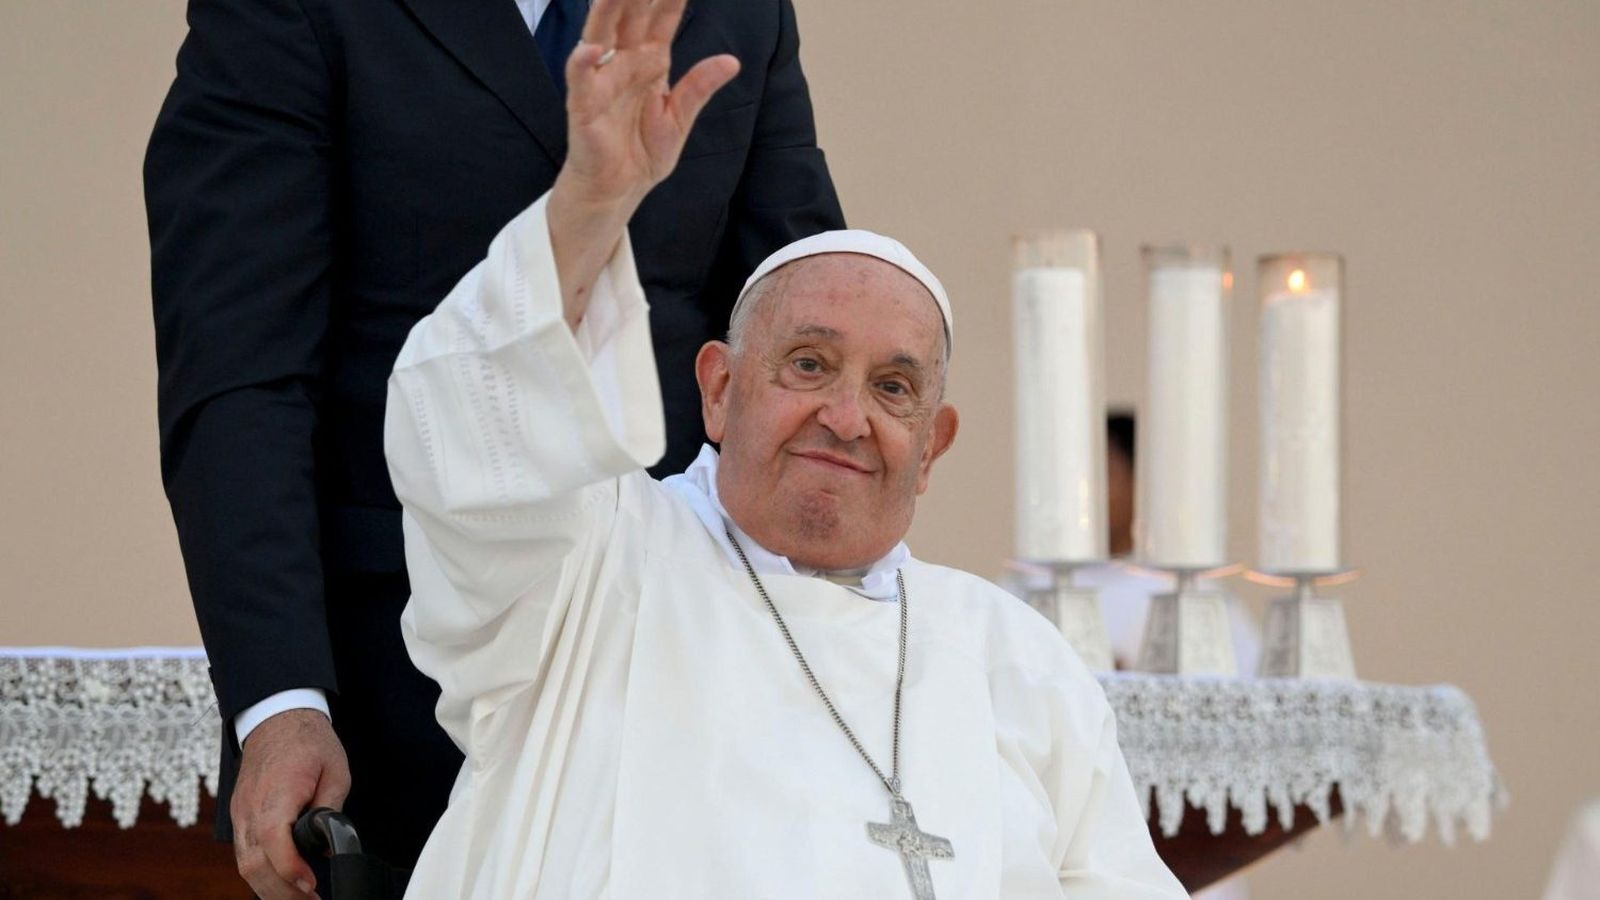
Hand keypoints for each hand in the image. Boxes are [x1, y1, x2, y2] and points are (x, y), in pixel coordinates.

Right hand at [231, 709, 350, 898]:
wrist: (276, 717)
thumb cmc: (308, 741)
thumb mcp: (335, 771)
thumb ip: (330, 809)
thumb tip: (330, 844)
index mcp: (276, 794)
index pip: (273, 842)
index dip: (290, 869)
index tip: (311, 885)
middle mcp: (250, 809)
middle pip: (255, 864)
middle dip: (283, 892)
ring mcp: (240, 814)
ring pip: (245, 865)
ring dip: (270, 889)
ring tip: (300, 899)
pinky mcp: (239, 817)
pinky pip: (243, 854)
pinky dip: (260, 874)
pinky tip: (281, 884)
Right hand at [548, 0, 739, 324]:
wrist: (620, 190)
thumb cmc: (642, 150)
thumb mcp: (680, 117)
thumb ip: (700, 86)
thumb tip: (731, 60)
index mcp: (649, 62)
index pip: (661, 19)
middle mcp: (623, 64)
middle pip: (629, 16)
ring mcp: (601, 82)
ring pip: (602, 36)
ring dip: (607, 10)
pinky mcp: (584, 109)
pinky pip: (581, 82)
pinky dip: (583, 65)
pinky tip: (590, 49)